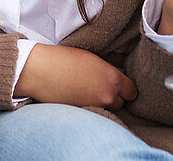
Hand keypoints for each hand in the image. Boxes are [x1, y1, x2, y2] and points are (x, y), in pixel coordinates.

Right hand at [14, 44, 137, 110]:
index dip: (126, 87)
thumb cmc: (63, 59)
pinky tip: (80, 96)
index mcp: (112, 79)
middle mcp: (107, 95)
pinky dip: (90, 106)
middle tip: (100, 86)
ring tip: (89, 91)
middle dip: (114, 96)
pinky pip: (94, 112)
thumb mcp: (92, 58)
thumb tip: (117, 77)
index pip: (132, 91)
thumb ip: (108, 70)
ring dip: (102, 102)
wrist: (40, 70)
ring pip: (108, 109)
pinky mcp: (83, 114)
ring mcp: (95, 107)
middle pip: (121, 102)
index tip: (120, 84)